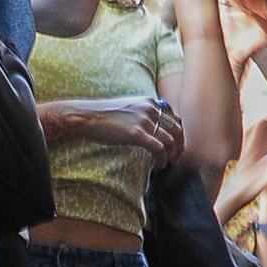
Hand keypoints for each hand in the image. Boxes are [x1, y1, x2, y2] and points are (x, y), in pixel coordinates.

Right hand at [43, 95, 183, 161]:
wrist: (86, 117)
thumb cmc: (104, 115)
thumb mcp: (129, 108)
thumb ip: (143, 114)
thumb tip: (154, 128)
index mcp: (149, 102)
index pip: (174, 117)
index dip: (178, 133)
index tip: (177, 144)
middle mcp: (150, 109)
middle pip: (176, 128)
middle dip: (179, 145)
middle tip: (176, 157)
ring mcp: (144, 121)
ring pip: (170, 140)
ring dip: (172, 154)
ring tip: (167, 163)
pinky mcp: (137, 134)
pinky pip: (159, 148)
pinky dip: (162, 158)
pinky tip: (160, 165)